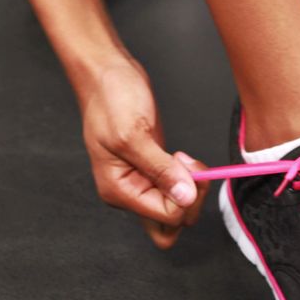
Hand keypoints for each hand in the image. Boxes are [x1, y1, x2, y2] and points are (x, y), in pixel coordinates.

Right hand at [79, 56, 209, 247]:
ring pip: (177, 208)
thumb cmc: (110, 100)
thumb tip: (184, 197)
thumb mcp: (133, 135)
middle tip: (190, 169)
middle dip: (190, 200)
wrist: (108, 75)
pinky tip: (183, 160)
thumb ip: (160, 170)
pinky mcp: (154, 170)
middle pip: (172, 223)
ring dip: (191, 190)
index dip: (184, 195)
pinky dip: (189, 180)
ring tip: (185, 161)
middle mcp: (130, 191)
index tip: (183, 165)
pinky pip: (177, 190)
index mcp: (119, 190)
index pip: (166, 216)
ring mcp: (143, 182)